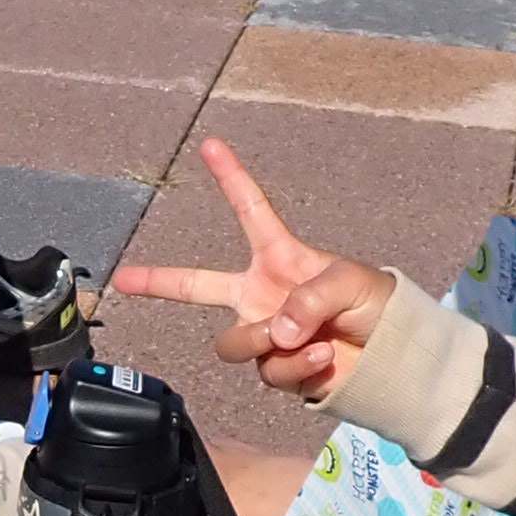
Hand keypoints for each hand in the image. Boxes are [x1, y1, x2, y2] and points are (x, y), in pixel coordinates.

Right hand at [113, 139, 395, 403]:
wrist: (392, 355)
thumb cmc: (376, 305)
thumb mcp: (349, 282)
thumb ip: (308, 298)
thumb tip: (275, 331)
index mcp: (278, 258)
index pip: (250, 211)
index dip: (231, 177)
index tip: (211, 144)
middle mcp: (261, 295)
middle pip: (197, 286)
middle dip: (158, 282)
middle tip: (123, 279)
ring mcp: (265, 334)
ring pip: (234, 344)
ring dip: (267, 343)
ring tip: (306, 340)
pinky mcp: (276, 369)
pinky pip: (268, 371)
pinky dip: (299, 367)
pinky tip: (325, 359)